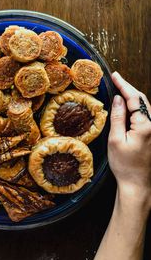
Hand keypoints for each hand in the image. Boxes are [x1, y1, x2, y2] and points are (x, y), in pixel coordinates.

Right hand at [108, 72, 150, 205]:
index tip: (114, 75)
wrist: (137, 184)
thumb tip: (118, 99)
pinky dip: (135, 107)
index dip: (124, 85)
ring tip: (120, 89)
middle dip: (128, 88)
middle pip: (141, 100)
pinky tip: (127, 105)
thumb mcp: (115, 140)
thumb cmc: (125, 165)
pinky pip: (145, 115)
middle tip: (116, 79)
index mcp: (146, 126)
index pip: (134, 99)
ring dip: (132, 97)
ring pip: (144, 107)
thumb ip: (118, 117)